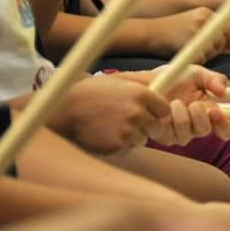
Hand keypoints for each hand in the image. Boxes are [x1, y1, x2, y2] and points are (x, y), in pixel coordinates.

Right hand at [51, 75, 169, 154]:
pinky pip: (127, 149)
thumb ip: (142, 85)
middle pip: (156, 128)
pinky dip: (119, 145)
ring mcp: (128, 131)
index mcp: (141, 94)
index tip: (148, 112)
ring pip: (142, 140)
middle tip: (126, 121)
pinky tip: (104, 134)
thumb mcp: (118, 81)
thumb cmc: (90, 93)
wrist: (63, 110)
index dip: (157, 112)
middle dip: (146, 127)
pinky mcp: (117, 147)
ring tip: (111, 126)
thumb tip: (166, 82)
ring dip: (131, 136)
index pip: (165, 110)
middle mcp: (138, 113)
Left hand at [113, 66, 229, 144]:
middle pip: (205, 131)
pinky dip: (167, 120)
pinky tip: (164, 109)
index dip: (225, 125)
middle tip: (195, 104)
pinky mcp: (163, 136)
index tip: (216, 112)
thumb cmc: (175, 77)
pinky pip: (169, 135)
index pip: (225, 129)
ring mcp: (180, 132)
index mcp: (210, 112)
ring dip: (181, 117)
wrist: (147, 81)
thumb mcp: (197, 72)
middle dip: (200, 118)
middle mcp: (196, 126)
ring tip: (175, 102)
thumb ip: (213, 79)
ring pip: (186, 136)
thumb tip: (224, 91)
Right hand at [144, 7, 229, 60]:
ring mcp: (198, 30)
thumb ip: (211, 30)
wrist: (151, 33)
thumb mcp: (193, 22)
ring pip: (215, 50)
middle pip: (224, 39)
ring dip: (208, 56)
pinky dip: (199, 60)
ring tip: (193, 51)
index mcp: (206, 12)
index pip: (228, 26)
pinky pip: (204, 57)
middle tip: (209, 53)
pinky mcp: (191, 42)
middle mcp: (204, 18)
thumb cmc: (172, 31)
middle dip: (220, 49)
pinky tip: (188, 54)